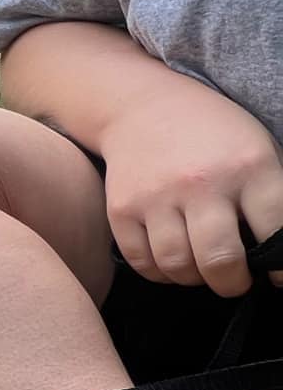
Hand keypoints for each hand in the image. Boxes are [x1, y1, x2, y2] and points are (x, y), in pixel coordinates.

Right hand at [99, 81, 282, 296]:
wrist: (143, 106)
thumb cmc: (211, 133)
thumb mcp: (256, 148)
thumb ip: (268, 195)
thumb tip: (275, 250)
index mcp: (248, 166)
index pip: (275, 232)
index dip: (280, 266)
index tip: (276, 275)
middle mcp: (201, 182)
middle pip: (220, 259)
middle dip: (232, 283)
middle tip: (235, 280)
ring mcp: (156, 197)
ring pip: (177, 266)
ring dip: (193, 278)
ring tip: (200, 267)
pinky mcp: (122, 209)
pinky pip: (142, 262)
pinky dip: (160, 272)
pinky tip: (172, 259)